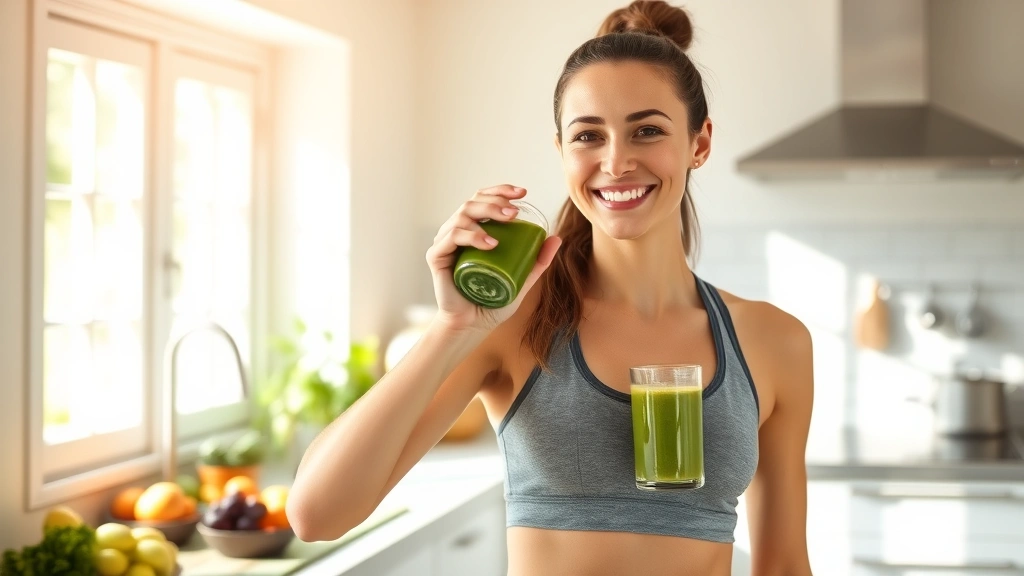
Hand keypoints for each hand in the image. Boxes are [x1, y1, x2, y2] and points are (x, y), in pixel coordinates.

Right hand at [426, 185, 560, 333]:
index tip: (522, 193)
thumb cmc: (493, 300)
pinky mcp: (436, 257)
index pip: (483, 199)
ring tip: (506, 224)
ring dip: (485, 215)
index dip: (500, 191)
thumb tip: (557, 238)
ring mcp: (445, 243)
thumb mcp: (522, 279)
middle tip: (515, 212)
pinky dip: (471, 236)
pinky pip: (451, 238)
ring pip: (462, 216)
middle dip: (495, 202)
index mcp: (473, 230)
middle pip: (473, 203)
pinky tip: (489, 243)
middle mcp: (456, 232)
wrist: (472, 325)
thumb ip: (537, 261)